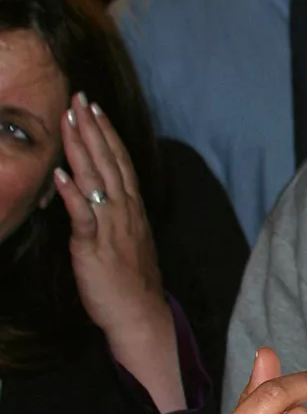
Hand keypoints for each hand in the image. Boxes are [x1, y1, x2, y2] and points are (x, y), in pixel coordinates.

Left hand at [54, 94, 184, 411]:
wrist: (139, 316)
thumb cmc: (130, 282)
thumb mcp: (125, 240)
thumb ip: (112, 215)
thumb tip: (95, 195)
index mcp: (131, 209)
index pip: (120, 162)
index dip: (106, 133)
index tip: (94, 107)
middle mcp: (124, 212)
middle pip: (108, 162)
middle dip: (92, 128)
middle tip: (79, 97)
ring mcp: (111, 228)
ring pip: (96, 179)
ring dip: (81, 148)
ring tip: (69, 119)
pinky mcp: (95, 247)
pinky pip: (84, 215)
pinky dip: (72, 193)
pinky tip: (60, 173)